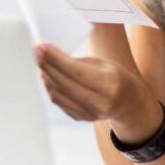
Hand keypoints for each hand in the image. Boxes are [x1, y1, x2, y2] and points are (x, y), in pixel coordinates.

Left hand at [35, 43, 162, 142]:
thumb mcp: (103, 64)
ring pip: (58, 94)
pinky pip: (59, 102)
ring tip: (40, 61)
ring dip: (46, 76)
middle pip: (64, 84)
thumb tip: (50, 57)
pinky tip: (47, 75)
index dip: (56, 59)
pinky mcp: (80, 118)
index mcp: (110, 84)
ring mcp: (89, 114)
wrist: (128, 102)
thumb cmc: (114, 76)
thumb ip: (78, 63)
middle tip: (36, 50)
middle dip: (47, 65)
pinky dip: (50, 87)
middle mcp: (100, 103)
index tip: (41, 46)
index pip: (76, 71)